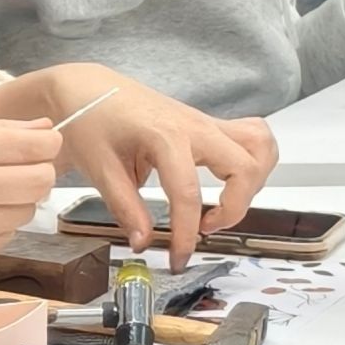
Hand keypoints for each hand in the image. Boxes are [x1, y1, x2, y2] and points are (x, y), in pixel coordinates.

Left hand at [38, 65, 277, 268]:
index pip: (188, 195)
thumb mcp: (99, 167)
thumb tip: (144, 242)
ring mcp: (204, 121)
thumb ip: (125, 208)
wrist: (85, 86)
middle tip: (204, 227)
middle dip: (235, 208)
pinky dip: (253, 160)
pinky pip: (251, 136)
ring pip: (259, 146)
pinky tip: (231, 181)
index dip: (186, 235)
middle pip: (245, 168)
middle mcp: (193, 125)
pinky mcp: (206, 123)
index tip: (178, 259)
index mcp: (164, 135)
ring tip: (224, 204)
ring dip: (254, 181)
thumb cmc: (88, 119)